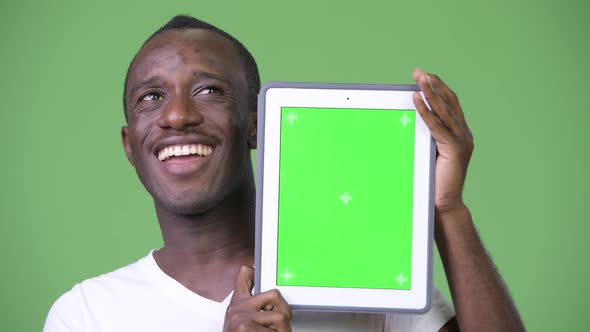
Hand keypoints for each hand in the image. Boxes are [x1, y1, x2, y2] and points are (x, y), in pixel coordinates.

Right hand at [223, 266, 292, 331]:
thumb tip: (261, 286)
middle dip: (284, 312)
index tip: (258, 269)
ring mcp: (240, 317)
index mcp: (238, 305)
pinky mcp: (244, 327)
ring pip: (280, 316)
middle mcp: (236, 309)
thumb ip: (252, 305)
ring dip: (283, 329)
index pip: (245, 275)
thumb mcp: (243, 320)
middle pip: (275, 295)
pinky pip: (275, 331)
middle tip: (280, 326)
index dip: (255, 270)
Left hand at [412, 69, 473, 211]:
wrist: (444, 202)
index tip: (425, 76)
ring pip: (444, 110)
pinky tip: (417, 99)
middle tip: (419, 72)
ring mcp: (461, 140)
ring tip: (420, 78)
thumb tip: (410, 118)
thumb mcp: (431, 151)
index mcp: (460, 133)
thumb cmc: (434, 180)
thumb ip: (427, 135)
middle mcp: (464, 134)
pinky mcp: (454, 148)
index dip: (438, 88)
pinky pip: (437, 125)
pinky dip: (426, 111)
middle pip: (448, 102)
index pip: (450, 104)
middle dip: (433, 84)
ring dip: (430, 92)